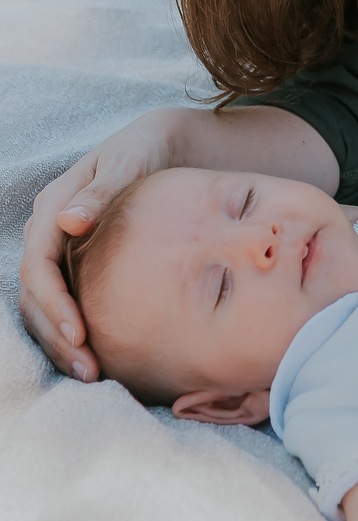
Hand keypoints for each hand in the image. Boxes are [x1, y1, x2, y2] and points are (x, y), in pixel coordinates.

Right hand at [19, 108, 178, 380]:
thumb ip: (100, 191)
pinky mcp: (77, 265)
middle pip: (34, 294)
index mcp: (53, 209)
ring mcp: (60, 250)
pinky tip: (102, 358)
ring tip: (93, 374)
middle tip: (89, 371)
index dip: (54, 302)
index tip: (80, 334)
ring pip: (44, 306)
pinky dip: (75, 333)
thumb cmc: (145, 151)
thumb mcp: (128, 163)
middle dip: (56, 336)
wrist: (159, 146)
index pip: (37, 265)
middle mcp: (49, 233)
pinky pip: (66, 304)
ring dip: (62, 343)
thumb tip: (70, 221)